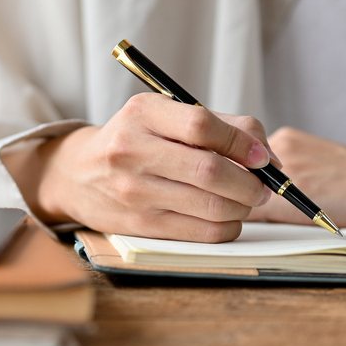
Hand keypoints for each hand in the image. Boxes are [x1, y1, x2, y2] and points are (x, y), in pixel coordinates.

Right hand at [6, 94, 276, 241]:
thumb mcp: (163, 115)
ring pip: (211, 206)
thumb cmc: (135, 140)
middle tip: (263, 186)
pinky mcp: (140, 225)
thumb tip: (268, 156)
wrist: (78, 173)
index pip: (203, 125)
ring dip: (242, 207)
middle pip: (211, 171)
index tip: (263, 157)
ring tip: (245, 200)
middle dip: (251, 183)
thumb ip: (218, 125)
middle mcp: (133, 150)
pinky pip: (201, 232)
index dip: (243, 143)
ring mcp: (134, 191)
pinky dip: (227, 226)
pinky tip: (226, 217)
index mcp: (143, 113)